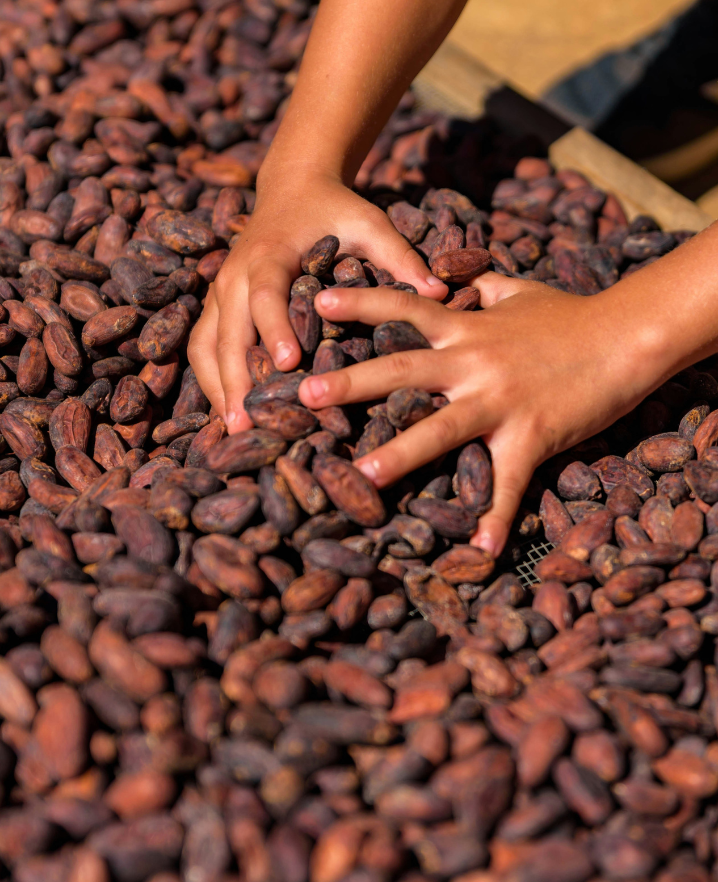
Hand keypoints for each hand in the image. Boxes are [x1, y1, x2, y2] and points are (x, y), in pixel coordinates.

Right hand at [187, 170, 447, 431]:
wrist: (292, 187)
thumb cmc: (334, 209)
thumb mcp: (369, 223)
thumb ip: (400, 256)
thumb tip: (440, 291)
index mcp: (269, 254)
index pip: (266, 294)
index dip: (275, 329)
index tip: (290, 365)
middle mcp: (235, 275)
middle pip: (227, 332)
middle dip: (236, 378)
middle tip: (248, 423)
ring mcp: (221, 292)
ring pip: (207, 345)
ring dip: (217, 387)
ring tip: (234, 429)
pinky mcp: (217, 305)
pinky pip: (205, 346)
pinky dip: (212, 379)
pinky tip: (227, 412)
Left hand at [297, 274, 664, 556]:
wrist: (626, 336)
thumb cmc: (569, 315)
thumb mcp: (518, 290)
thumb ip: (481, 286)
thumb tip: (461, 281)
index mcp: (466, 330)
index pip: (404, 309)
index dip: (362, 304)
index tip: (317, 303)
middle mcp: (474, 364)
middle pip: (403, 371)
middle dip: (351, 383)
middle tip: (303, 395)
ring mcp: (501, 402)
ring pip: (441, 429)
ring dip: (401, 454)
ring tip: (362, 476)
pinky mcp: (532, 437)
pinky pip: (509, 484)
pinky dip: (497, 519)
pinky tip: (481, 551)